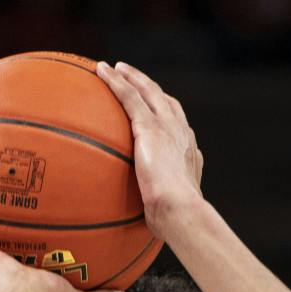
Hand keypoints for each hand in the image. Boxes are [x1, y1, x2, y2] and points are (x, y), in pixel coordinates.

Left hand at [94, 62, 204, 239]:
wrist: (180, 209)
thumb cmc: (177, 219)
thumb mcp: (171, 210)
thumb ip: (161, 207)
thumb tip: (150, 224)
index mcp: (189, 151)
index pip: (177, 125)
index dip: (166, 112)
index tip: (155, 107)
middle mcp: (181, 133)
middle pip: (164, 100)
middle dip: (148, 87)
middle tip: (133, 77)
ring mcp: (167, 126)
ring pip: (146, 92)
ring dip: (130, 77)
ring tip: (114, 68)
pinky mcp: (149, 126)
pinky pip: (129, 96)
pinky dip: (116, 81)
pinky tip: (101, 71)